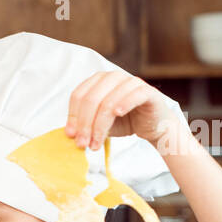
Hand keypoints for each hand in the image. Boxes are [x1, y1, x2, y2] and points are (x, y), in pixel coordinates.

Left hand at [65, 71, 182, 152]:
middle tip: (82, 143)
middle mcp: (114, 77)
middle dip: (84, 124)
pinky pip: (133, 95)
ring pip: (108, 102)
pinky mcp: (148, 91)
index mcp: (99, 81)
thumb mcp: (99, 123)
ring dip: (100, 126)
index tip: (71, 135)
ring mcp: (131, 82)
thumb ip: (85, 124)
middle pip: (91, 99)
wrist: (153, 126)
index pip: (78, 95)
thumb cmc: (125, 122)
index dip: (72, 116)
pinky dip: (124, 104)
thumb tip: (68, 133)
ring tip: (96, 144)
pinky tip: (117, 115)